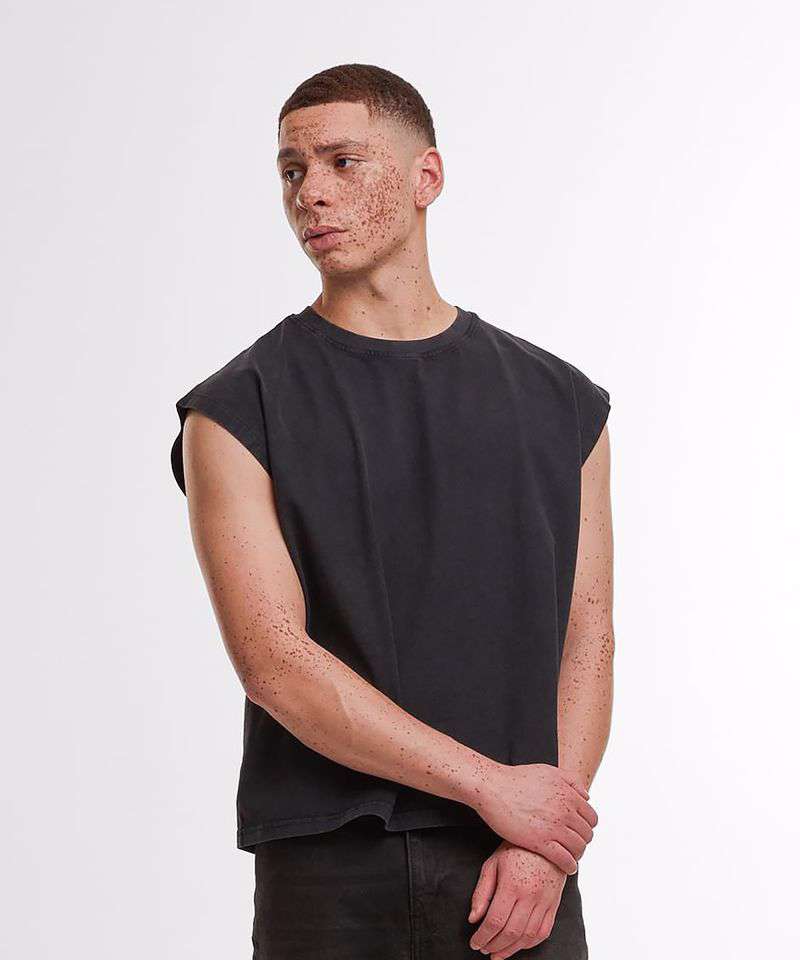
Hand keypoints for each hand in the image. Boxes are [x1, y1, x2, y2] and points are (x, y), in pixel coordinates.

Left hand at [467, 840, 566, 957]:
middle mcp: (530, 896)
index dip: (482, 937)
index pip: (495, 921)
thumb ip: (482, 891)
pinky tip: (518, 945)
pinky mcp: (554, 905)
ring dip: (510, 950)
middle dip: (493, 946)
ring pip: (527, 937)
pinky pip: (543, 932)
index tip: (474, 943)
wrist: (547, 840)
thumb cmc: (516, 848)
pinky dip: (529, 944)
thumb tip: (473, 919)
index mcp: (512, 885)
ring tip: (497, 953)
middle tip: (483, 949)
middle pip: (510, 933)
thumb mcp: (493, 863)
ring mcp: (545, 902)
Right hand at [474, 763, 596, 874]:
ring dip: (577, 854)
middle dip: (582, 840)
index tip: (578, 831)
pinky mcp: (540, 842)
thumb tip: (586, 796)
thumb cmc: (517, 779)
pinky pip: (565, 860)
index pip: (591, 818)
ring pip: (578, 848)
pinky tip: (566, 867)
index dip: (586, 826)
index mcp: (568, 795)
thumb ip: (571, 781)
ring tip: (570, 856)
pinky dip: (570, 866)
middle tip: (572, 844)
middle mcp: (565, 811)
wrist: (493, 787)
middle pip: (587, 834)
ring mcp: (553, 827)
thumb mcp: (549, 771)